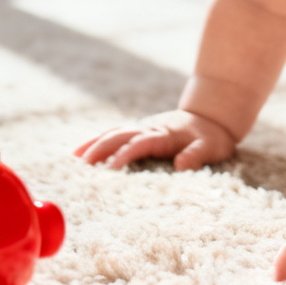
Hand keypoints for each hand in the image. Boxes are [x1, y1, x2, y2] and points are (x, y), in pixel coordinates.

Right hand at [74, 109, 236, 170]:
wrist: (212, 116)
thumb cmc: (211, 136)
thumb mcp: (211, 147)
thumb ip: (197, 155)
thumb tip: (181, 165)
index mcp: (164, 134)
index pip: (141, 143)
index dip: (126, 154)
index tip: (111, 168)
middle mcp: (149, 128)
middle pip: (120, 135)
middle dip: (100, 148)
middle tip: (82, 166)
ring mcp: (142, 128)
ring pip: (113, 133)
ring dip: (94, 145)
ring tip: (74, 160)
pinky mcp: (138, 132)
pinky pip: (114, 134)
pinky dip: (96, 141)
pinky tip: (80, 152)